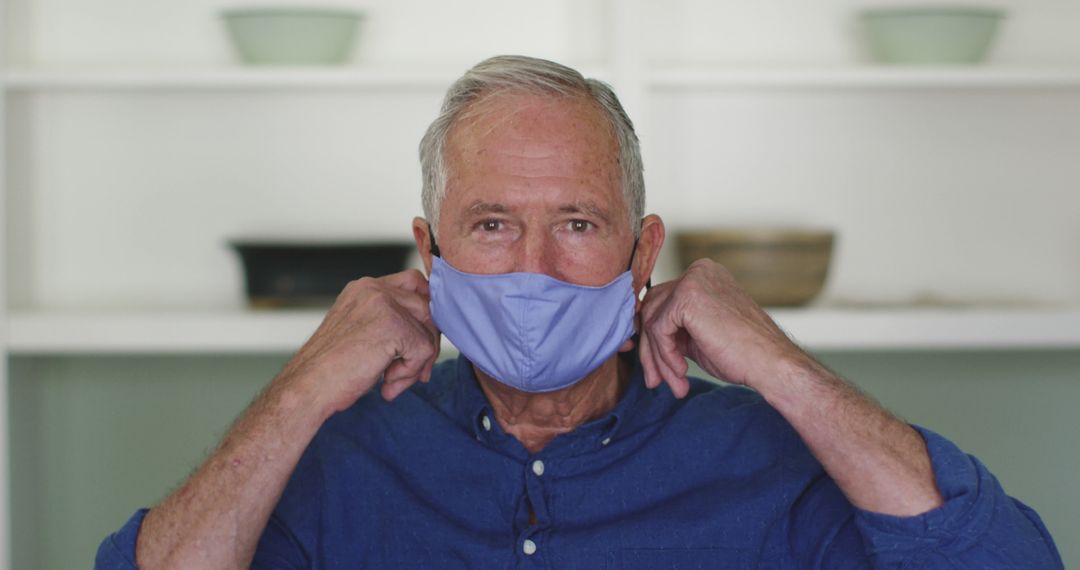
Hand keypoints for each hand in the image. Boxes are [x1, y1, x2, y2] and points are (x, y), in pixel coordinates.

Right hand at [278, 269, 440, 415]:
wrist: (307, 388)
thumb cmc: (331, 370)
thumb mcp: (363, 335)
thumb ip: (391, 324)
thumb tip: (431, 335)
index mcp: (364, 288)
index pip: (414, 284)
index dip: (424, 315)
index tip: (419, 345)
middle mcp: (373, 289)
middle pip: (427, 307)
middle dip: (426, 343)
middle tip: (412, 372)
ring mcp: (383, 304)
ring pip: (428, 330)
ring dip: (417, 362)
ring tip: (392, 381)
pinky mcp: (392, 325)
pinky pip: (424, 349)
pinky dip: (410, 372)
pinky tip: (387, 383)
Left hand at [637, 259, 800, 397]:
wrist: (771, 365)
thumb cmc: (743, 355)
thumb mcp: (699, 335)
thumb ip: (673, 328)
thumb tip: (642, 336)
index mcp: (704, 275)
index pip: (663, 302)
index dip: (655, 338)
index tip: (658, 368)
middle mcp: (698, 270)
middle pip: (653, 309)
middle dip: (652, 349)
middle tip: (657, 381)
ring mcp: (693, 280)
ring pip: (652, 321)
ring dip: (658, 358)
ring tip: (675, 382)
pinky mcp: (687, 297)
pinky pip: (658, 330)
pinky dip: (665, 355)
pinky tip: (682, 371)